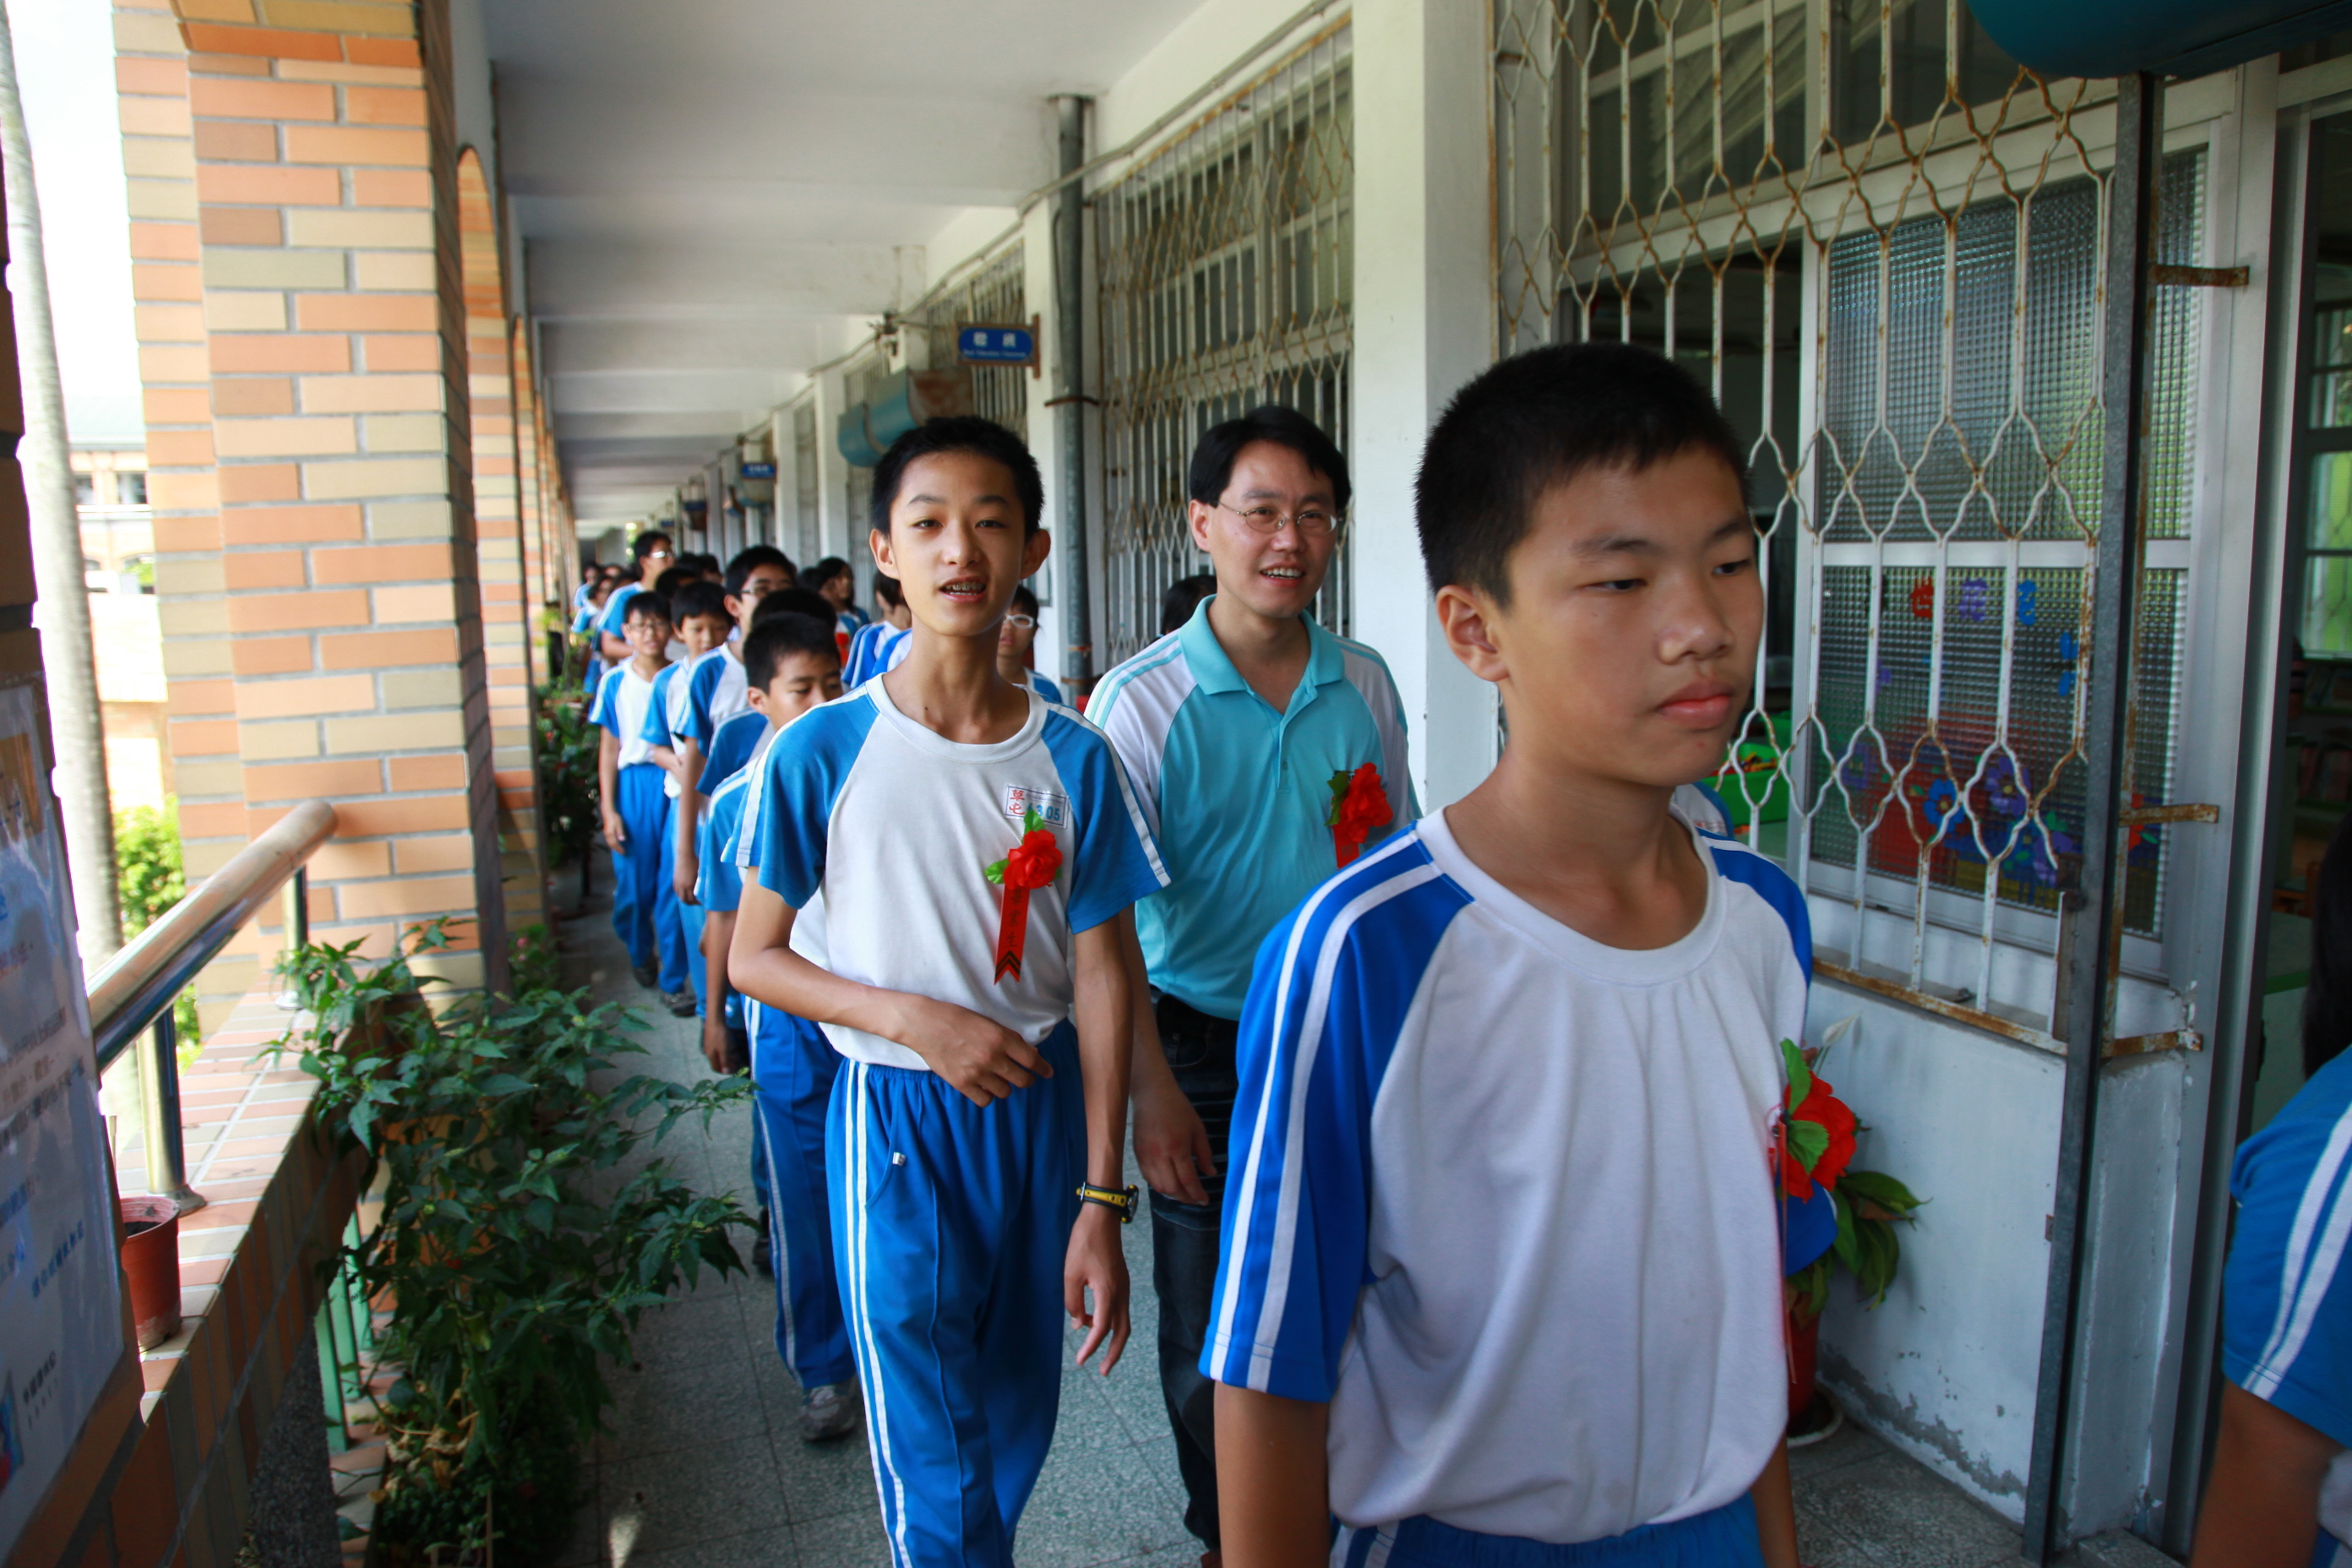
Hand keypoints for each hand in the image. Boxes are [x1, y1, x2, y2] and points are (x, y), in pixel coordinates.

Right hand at [602, 811, 625, 850]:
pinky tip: (615, 844)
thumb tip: (622, 840)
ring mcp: (605, 833)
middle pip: (611, 845)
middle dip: (616, 849)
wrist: (607, 812)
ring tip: (618, 850)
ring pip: (609, 843)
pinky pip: (608, 840)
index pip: (614, 844)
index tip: (623, 852)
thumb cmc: (614, 817)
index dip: (619, 849)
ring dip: (614, 847)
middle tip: (622, 853)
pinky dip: (612, 844)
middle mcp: (607, 835)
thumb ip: (620, 832)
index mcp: (610, 833)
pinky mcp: (606, 832)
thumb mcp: (619, 824)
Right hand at [674, 850, 699, 905]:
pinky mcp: (674, 879)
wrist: (685, 854)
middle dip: (690, 903)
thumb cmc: (695, 862)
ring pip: (679, 896)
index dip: (697, 902)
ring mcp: (677, 883)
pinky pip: (676, 890)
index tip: (702, 903)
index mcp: (689, 885)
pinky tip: (685, 892)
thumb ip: (701, 882)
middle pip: (684, 900)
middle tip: (696, 903)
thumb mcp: (700, 873)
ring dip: (685, 898)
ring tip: (691, 898)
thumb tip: (705, 890)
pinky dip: (680, 893)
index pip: (692, 899)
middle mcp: (682, 886)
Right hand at [701, 1012, 732, 1073]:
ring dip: (726, 1057)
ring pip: (717, 1055)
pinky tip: (729, 1047)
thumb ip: (725, 1061)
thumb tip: (725, 1072)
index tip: (733, 1070)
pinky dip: (724, 1051)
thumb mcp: (724, 1050)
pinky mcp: (711, 1039)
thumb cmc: (720, 1036)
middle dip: (726, 1064)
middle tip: (736, 1064)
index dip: (724, 1071)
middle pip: (716, 1061)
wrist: (715, 1020)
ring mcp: (709, 1045)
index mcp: (710, 1055)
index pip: (715, 1068)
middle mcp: (708, 1051)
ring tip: (734, 1056)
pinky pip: (718, 1049)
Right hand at [892, 995, 1051, 1107]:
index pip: (1031, 1059)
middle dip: (1027, 1080)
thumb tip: (1030, 1053)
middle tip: (1025, 1078)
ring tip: (999, 1079)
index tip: (1047, 1073)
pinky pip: (985, 1100)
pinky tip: (984, 1087)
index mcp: (1000, 1038)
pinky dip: (988, 1095)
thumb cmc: (957, 1019)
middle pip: (1022, 1080)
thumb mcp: (988, 1022)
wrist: (925, 1025)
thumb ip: (1009, 1039)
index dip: (1043, 1068)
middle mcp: (991, 1057)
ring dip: (1005, 1087)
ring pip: (1005, 1092)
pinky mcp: (961, 1084)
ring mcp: (976, 1072)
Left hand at [1065, 1203, 1129, 1373]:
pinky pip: (1120, 1309)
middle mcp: (1121, 1292)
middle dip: (1113, 1354)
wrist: (1102, 1218)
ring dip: (1113, 1340)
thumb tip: (1079, 1323)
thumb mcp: (1070, 1274)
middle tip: (1102, 1371)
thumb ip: (1073, 1302)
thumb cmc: (1083, 1243)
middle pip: (1122, 1331)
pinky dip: (1110, 1322)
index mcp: (1108, 1291)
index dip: (1092, 1347)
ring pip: (1124, 1322)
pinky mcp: (1121, 1281)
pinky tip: (1094, 1323)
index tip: (1081, 1360)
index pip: (1103, 1328)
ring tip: (1097, 1351)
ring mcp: (1124, 1287)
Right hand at [1132, 1069, 1214, 1204]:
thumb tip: (1211, 1173)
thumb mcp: (1197, 1129)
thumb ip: (1205, 1153)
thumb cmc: (1178, 1108)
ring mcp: (1146, 1157)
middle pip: (1172, 1188)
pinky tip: (1169, 1184)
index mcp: (1177, 1148)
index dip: (1197, 1194)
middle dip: (1186, 1198)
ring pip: (1159, 1187)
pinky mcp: (1138, 1155)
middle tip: (1196, 1199)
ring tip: (1184, 1194)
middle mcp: (1160, 1156)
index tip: (1205, 1201)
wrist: (1152, 1095)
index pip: (1188, 1180)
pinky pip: (1149, 1179)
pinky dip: (1160, 1186)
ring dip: (1172, 1195)